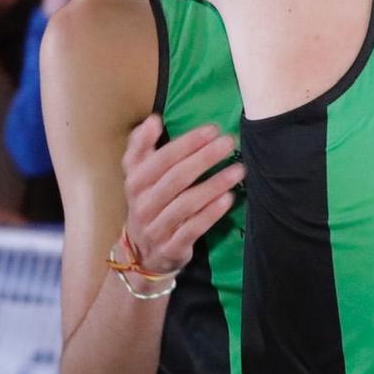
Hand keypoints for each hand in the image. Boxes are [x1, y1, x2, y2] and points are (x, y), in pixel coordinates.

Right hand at [121, 115, 245, 276]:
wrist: (142, 254)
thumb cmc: (149, 203)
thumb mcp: (139, 176)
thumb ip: (142, 147)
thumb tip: (153, 119)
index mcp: (135, 183)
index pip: (160, 159)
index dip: (186, 143)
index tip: (212, 129)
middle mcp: (141, 204)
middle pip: (175, 178)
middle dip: (204, 158)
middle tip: (229, 143)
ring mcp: (155, 227)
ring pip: (186, 203)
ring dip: (214, 184)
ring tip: (239, 170)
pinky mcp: (171, 247)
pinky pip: (192, 229)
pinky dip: (211, 213)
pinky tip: (229, 199)